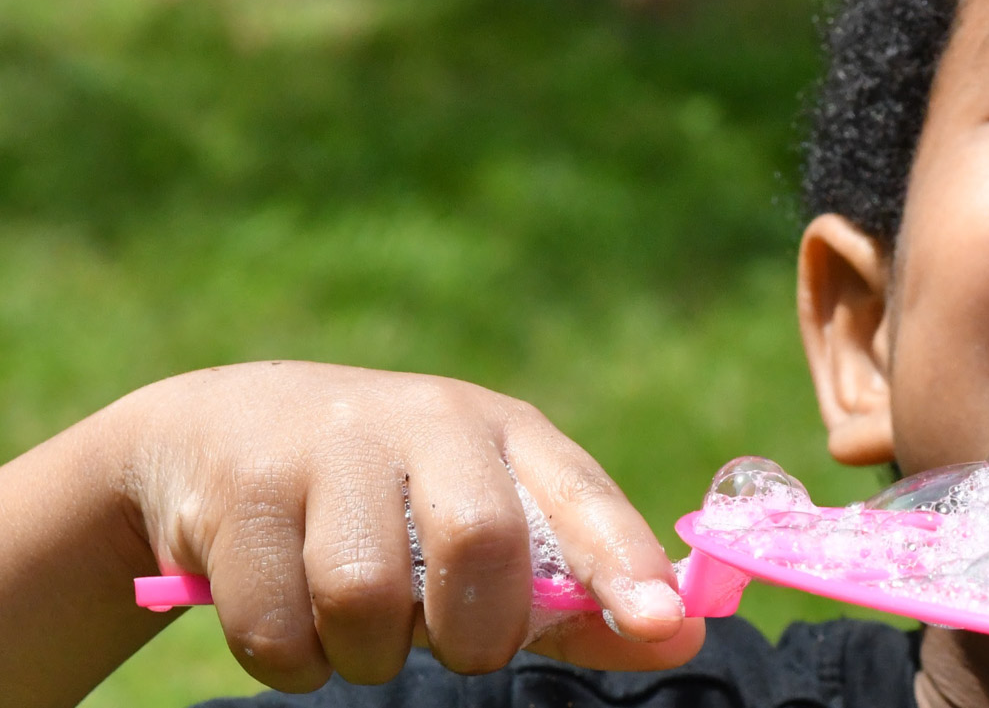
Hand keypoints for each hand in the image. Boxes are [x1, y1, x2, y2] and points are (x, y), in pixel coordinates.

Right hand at [109, 360, 702, 690]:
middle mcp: (424, 420)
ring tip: (354, 626)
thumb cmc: (390, 501)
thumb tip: (682, 637)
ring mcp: (326, 446)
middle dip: (475, 630)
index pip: (579, 495)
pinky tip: (288, 615)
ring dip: (367, 654)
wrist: (215, 434)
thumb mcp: (485, 521)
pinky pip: (277, 625)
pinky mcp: (241, 490)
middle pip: (480, 540)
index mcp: (502, 431)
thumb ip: (580, 595)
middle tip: (458, 645)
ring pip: (365, 597)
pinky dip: (291, 658)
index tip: (660, 622)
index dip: (623, 562)